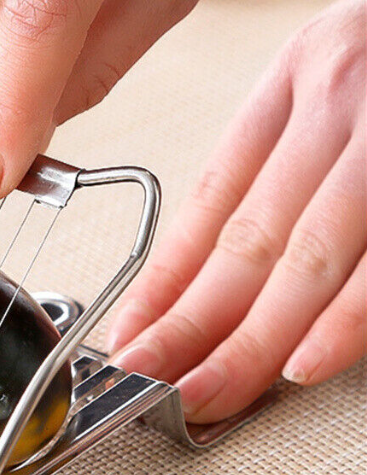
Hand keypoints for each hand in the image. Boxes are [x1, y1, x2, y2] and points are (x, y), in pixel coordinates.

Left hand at [106, 0, 365, 422]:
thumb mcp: (331, 82)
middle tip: (146, 381)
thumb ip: (276, 166)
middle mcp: (341, 101)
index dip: (161, 282)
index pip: (208, 204)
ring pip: (308, 256)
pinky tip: (303, 364)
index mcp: (295, 81)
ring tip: (205, 393)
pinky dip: (345, 319)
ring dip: (250, 340)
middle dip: (189, 327)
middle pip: (248, 240)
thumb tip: (202, 273)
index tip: (129, 336)